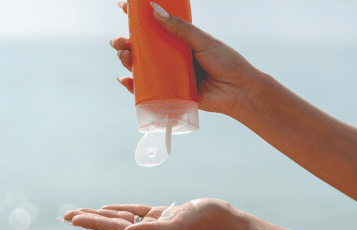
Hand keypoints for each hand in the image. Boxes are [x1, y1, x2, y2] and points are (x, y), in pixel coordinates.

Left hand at [61, 198, 233, 229]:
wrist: (225, 221)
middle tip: (65, 216)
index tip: (72, 218)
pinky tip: (107, 209)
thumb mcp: (178, 226)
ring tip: (79, 213)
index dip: (92, 223)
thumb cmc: (204, 223)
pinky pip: (136, 214)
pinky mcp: (161, 219)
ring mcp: (154, 228)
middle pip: (112, 228)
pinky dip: (121, 211)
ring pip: (121, 221)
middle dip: (88, 221)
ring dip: (100, 216)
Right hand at [111, 1, 256, 116]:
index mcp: (179, 41)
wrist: (238, 91)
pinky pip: (149, 90)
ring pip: (142, 68)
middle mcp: (172, 58)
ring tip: (124, 57)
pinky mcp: (171, 94)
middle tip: (119, 42)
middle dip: (126, 44)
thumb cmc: (226, 62)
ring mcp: (170, 76)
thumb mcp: (203, 40)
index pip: (155, 27)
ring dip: (127, 62)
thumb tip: (155, 11)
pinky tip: (125, 81)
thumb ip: (180, 28)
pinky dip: (134, 87)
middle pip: (143, 49)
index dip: (138, 18)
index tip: (124, 8)